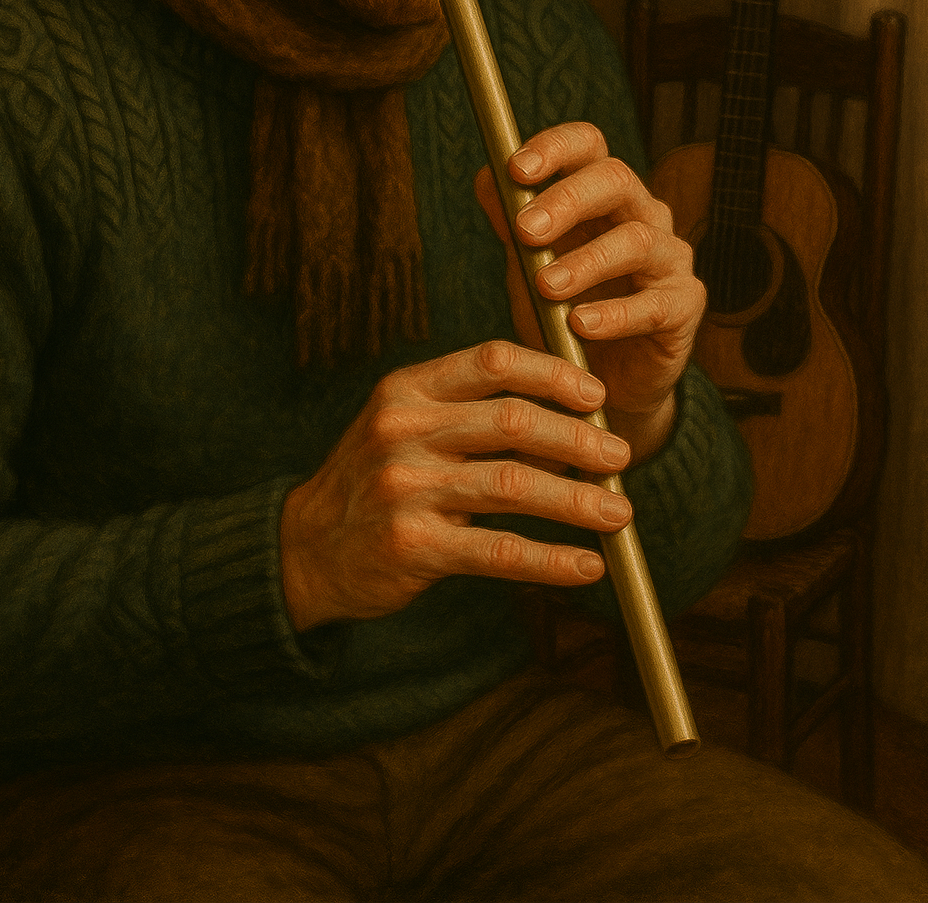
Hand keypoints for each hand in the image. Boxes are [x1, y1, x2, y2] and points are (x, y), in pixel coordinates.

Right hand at [280, 340, 632, 631]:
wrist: (306, 548)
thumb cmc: (376, 480)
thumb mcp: (407, 428)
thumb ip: (473, 416)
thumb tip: (571, 419)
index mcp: (407, 390)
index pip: (493, 362)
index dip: (553, 375)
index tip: (596, 396)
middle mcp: (403, 430)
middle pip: (512, 421)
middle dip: (578, 439)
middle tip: (621, 457)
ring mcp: (405, 487)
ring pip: (513, 485)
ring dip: (577, 501)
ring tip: (619, 513)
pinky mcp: (412, 545)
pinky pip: (498, 551)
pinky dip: (551, 560)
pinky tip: (587, 566)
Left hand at [475, 122, 705, 461]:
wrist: (604, 380)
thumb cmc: (566, 309)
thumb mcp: (529, 264)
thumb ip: (512, 222)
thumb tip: (487, 176)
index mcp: (604, 195)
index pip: (589, 146)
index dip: (555, 148)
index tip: (517, 170)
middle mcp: (644, 215)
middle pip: (616, 180)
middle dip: (567, 201)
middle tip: (527, 231)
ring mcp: (669, 259)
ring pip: (636, 241)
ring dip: (586, 262)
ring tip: (547, 287)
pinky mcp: (683, 306)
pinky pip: (655, 304)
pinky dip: (615, 314)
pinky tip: (581, 325)